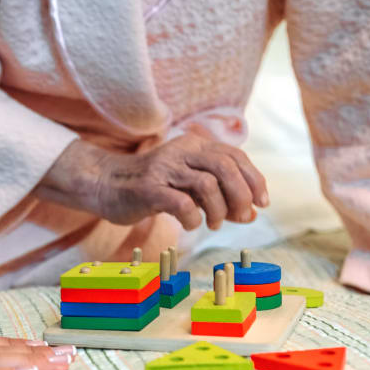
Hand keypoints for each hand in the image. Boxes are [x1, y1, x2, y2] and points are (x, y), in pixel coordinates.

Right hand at [36, 134, 267, 230]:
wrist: (107, 186)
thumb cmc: (153, 188)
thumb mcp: (189, 188)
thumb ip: (218, 197)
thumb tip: (250, 214)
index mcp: (195, 145)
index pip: (235, 156)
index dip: (254, 180)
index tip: (262, 204)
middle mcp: (181, 151)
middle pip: (225, 166)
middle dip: (241, 195)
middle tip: (242, 217)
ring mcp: (164, 169)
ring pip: (207, 184)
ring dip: (218, 210)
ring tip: (214, 224)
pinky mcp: (149, 189)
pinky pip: (182, 203)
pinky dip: (193, 218)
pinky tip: (191, 224)